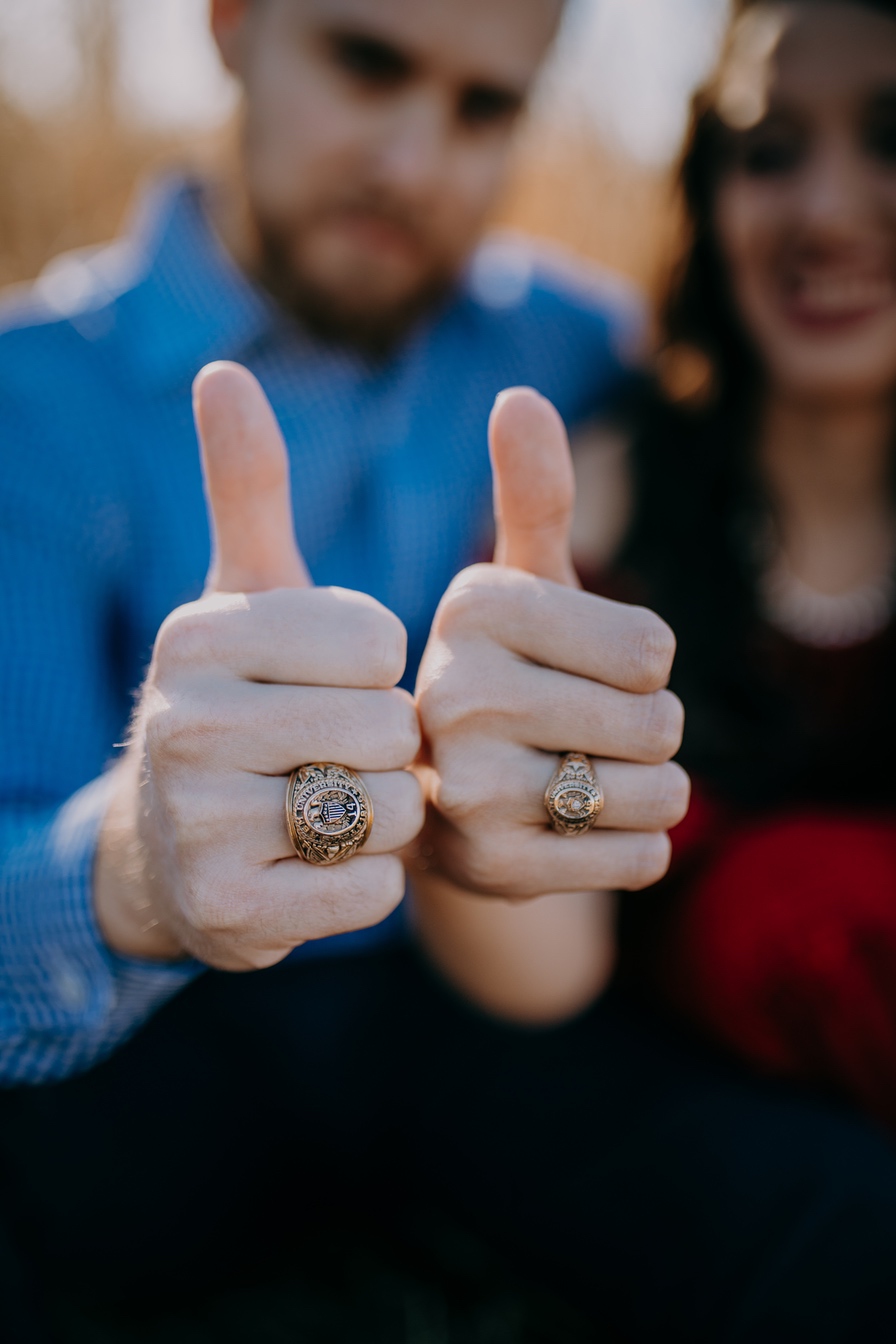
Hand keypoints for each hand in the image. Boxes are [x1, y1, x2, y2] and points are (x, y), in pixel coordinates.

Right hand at [95, 362, 422, 968]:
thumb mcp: (238, 598)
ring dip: (382, 816)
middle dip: (384, 748)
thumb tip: (221, 369)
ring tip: (321, 809)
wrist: (164, 851)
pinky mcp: (229, 913)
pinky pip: (373, 891)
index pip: (378, 639)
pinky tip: (313, 869)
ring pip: (390, 809)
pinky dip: (366, 884)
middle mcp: (184, 722)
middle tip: (327, 757)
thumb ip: (244, 487)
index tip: (323, 682)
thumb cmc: (235, 704)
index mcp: (201, 634)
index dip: (376, 668)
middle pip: (390, 727)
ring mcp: (198, 824)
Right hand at [415, 387, 688, 899]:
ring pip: (659, 794)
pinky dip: (629, 846)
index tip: (569, 668)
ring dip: (641, 790)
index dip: (637, 661)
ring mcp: (463, 795)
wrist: (416, 803)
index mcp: (465, 612)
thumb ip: (528, 497)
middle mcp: (447, 699)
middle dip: (640, 728)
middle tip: (573, 733)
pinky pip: (641, 858)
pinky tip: (566, 833)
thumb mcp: (503, 591)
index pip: (652, 650)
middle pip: (658, 722)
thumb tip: (519, 398)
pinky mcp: (490, 872)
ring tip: (573, 779)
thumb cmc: (491, 678)